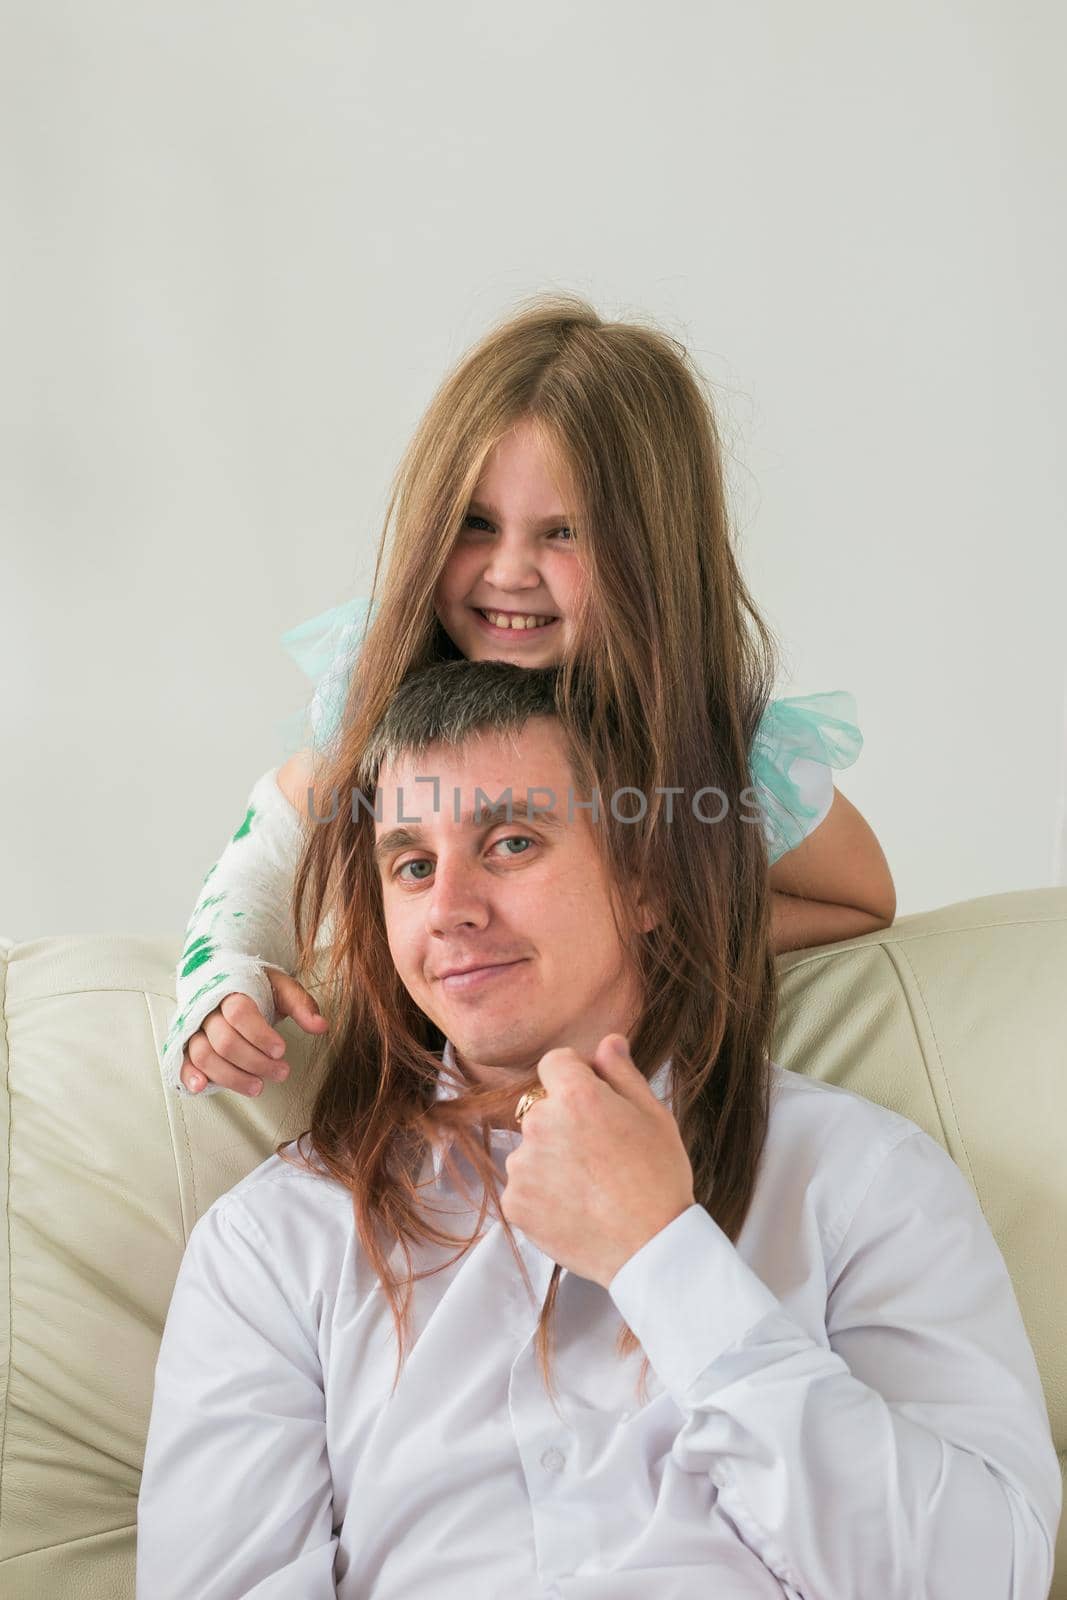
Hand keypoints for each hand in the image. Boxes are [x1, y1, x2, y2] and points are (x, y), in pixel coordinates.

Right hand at [181, 970, 327, 1095]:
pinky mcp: (186, 1045)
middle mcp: (208, 1010)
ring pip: (204, 1056)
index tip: (281, 1051)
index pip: (239, 1013)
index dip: (260, 1035)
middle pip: (225, 1041)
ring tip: (258, 1086)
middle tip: (281, 1072)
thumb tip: (321, 1026)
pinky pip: (182, 1062)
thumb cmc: (255, 987)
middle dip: (255, 1062)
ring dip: (232, 1077)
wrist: (224, 979)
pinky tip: (203, 1087)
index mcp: (231, 990)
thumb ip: (301, 1004)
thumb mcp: (282, 987)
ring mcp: (194, 1028)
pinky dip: (189, 1076)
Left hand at [500, 1034, 694, 1286]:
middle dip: (564, 1120)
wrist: (650, 1249)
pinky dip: (542, 1194)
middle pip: (542, 1107)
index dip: (576, 1077)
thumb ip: (622, 1072)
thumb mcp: (653, 1115)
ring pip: (532, 1148)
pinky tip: (575, 1207)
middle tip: (600, 1153)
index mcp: (575, 1096)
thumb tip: (607, 1041)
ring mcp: (523, 1165)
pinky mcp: (514, 1203)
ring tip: (590, 1186)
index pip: (555, 1063)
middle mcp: (540, 1124)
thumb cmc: (659, 1178)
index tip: (595, 1102)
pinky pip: (524, 1186)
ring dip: (552, 1158)